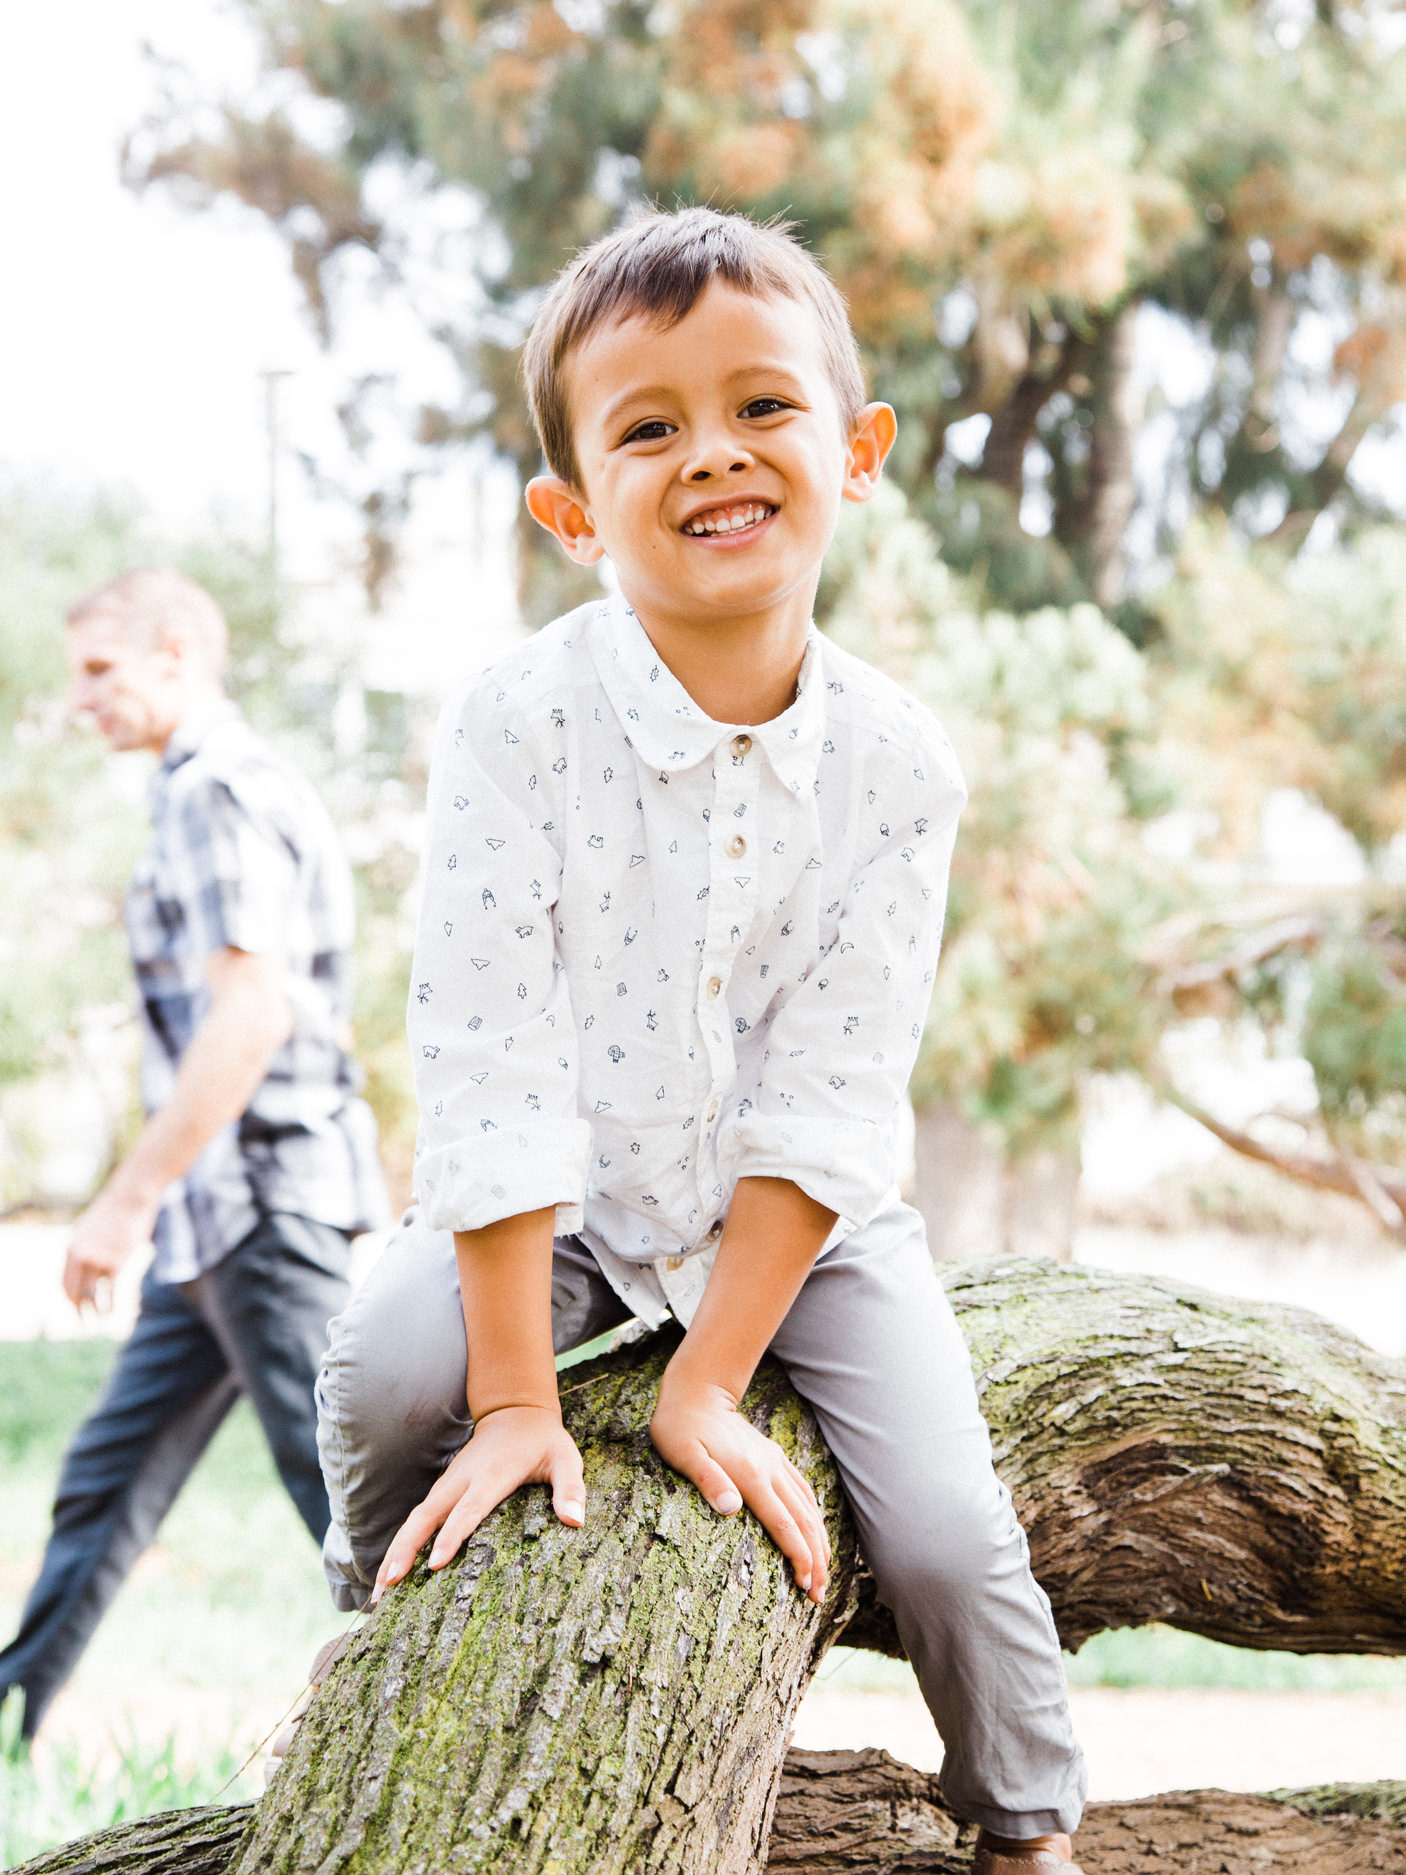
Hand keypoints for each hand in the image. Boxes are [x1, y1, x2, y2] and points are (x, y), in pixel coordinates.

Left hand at [62, 1188, 154, 1313]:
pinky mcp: (117, 1261)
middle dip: (78, 1311)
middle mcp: (81, 1255)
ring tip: (98, 1323)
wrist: (131, 1196)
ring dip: (95, 1313)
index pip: (65, 1283)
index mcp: (72, 1247)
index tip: (76, 1309)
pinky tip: (113, 1316)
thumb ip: (85, 1246)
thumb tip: (84, 1261)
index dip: (69, 1300)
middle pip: (74, 1291)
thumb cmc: (115, 1210)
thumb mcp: (91, 1227)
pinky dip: (111, 1306)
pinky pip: (112, 1291)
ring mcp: (99, 1259)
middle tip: (82, 1324)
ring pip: (93, 1294)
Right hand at [373, 1404, 584, 1602]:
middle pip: (426, 1516)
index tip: (434, 1565)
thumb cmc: (543, 1442)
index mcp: (492, 1474)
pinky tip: (391, 1575)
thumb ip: (570, 1488)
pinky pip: (418, 1520)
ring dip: (395, 1552)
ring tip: (378, 1593)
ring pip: (415, 1519)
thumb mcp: (565, 1459)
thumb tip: (575, 1521)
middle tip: (387, 1587)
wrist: (514, 1412)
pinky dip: (401, 1545)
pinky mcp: (442, 1491)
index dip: (452, 1536)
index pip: (469, 1509)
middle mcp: (462, 1480)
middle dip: (404, 1550)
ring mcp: (448, 1485)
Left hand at [650, 1365, 829, 1603]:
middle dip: (816, 1559)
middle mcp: (770, 1470)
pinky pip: (803, 1489)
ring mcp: (774, 1462)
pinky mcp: (772, 1457)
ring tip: (823, 1571)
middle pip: (804, 1521)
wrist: (695, 1393)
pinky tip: (816, 1529)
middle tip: (820, 1594)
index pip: (784, 1524)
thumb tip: (731, 1508)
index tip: (807, 1585)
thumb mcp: (684, 1455)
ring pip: (808, 1507)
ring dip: (820, 1541)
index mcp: (750, 1476)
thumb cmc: (680, 1428)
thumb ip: (708, 1481)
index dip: (799, 1556)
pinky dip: (815, 1514)